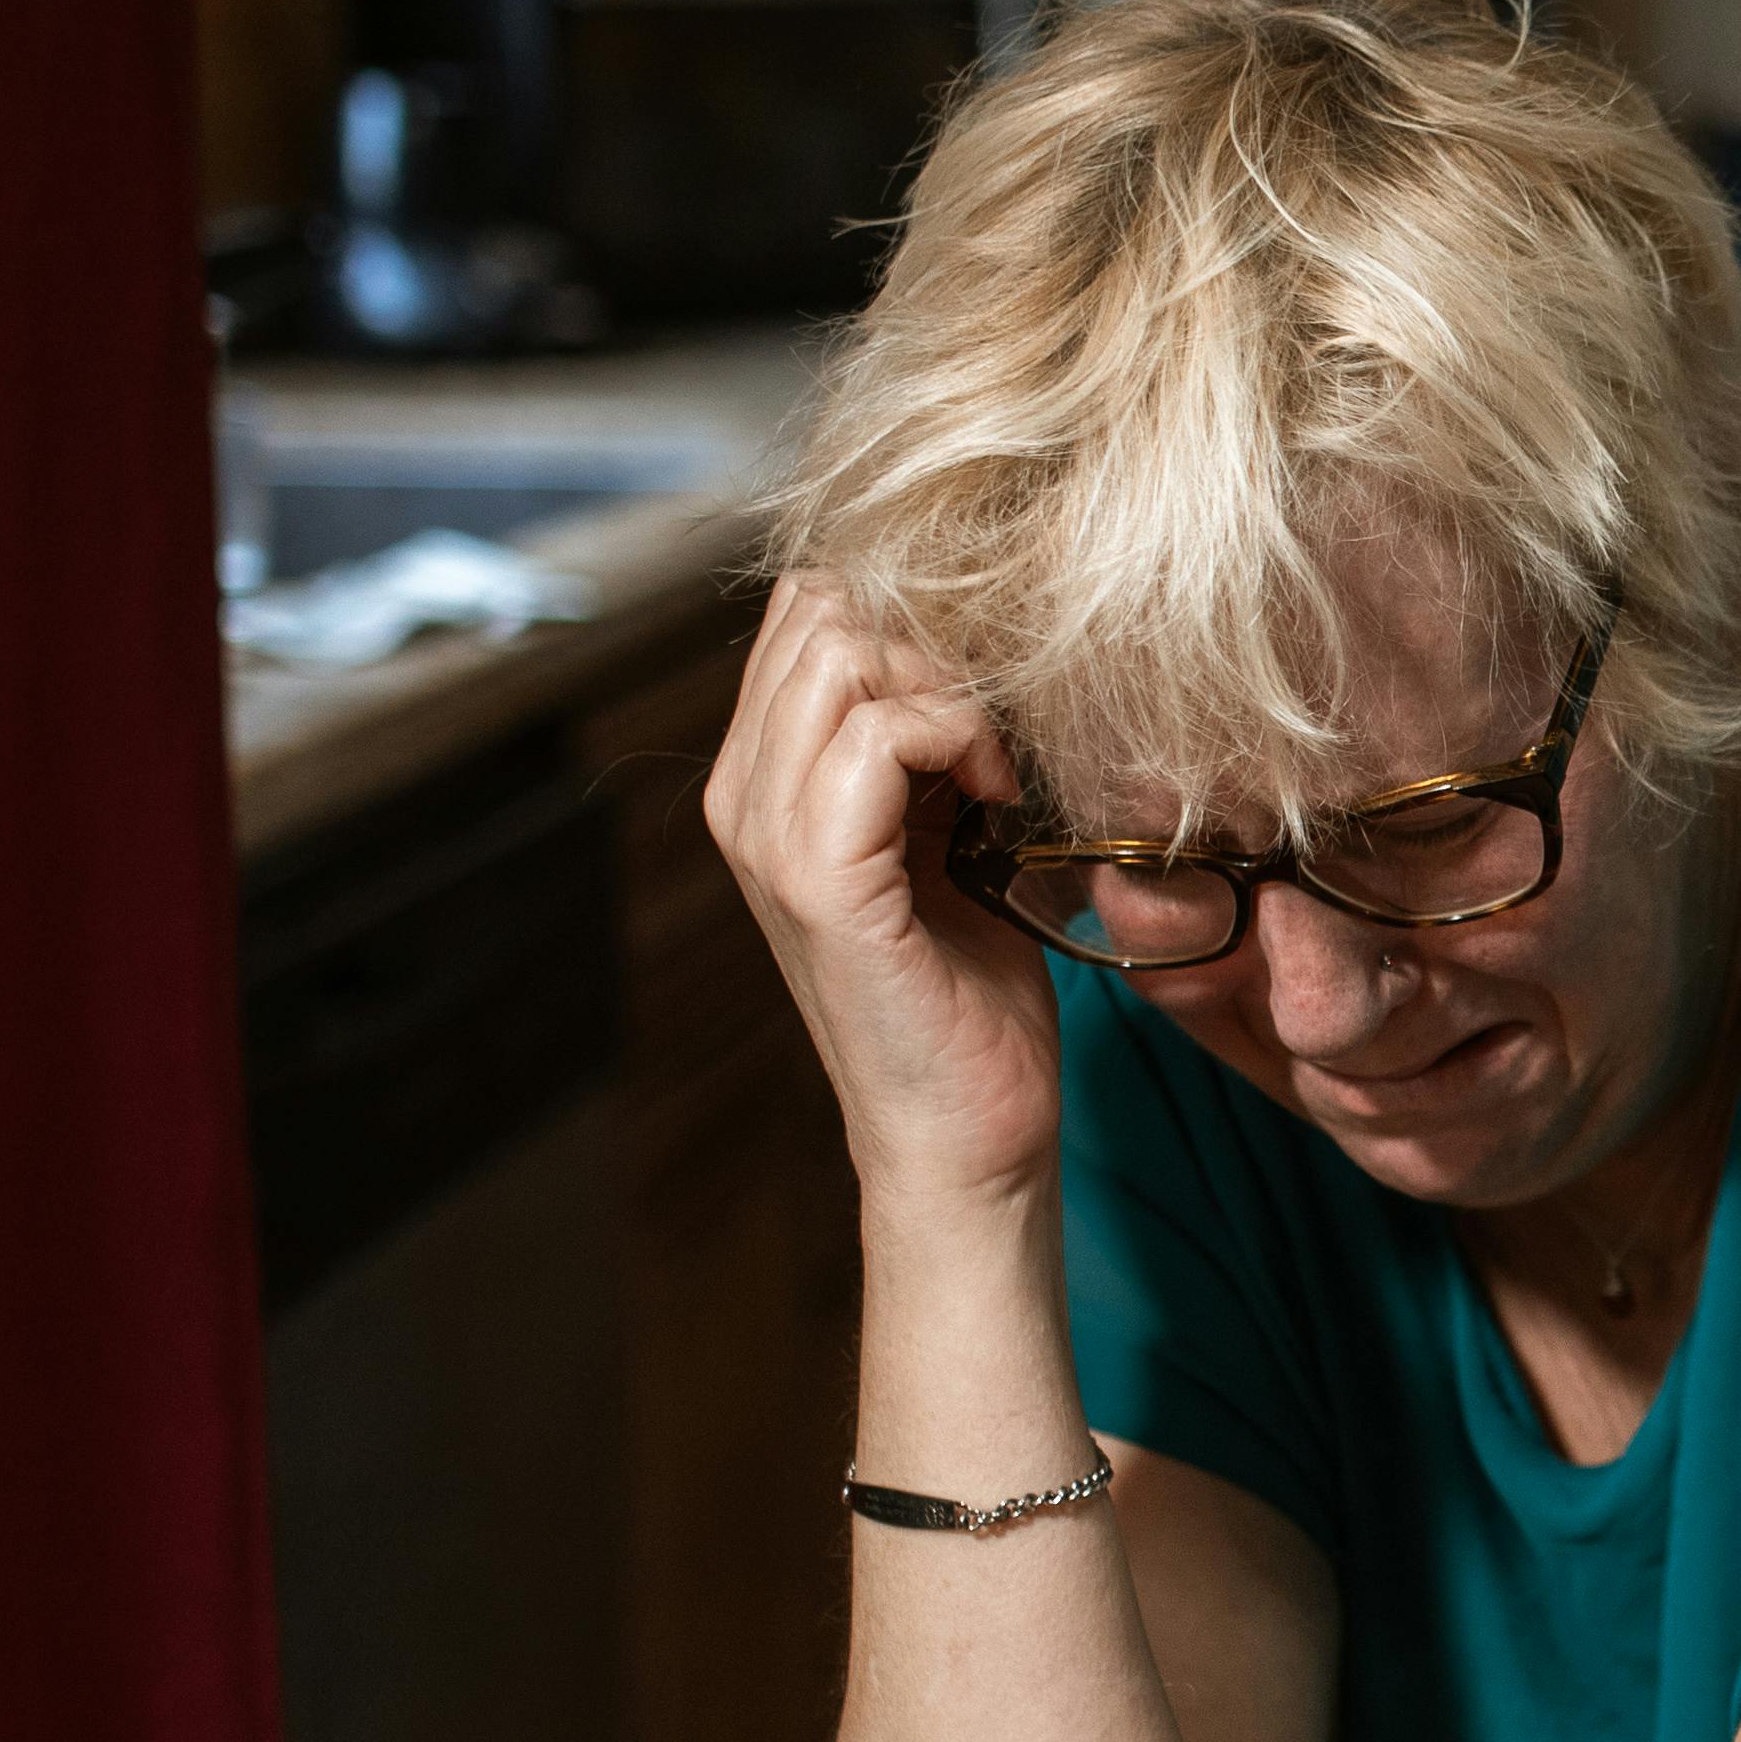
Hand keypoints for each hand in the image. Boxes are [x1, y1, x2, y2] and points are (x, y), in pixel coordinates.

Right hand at [703, 571, 1061, 1210]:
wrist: (966, 1133)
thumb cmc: (967, 992)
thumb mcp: (939, 834)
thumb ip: (919, 745)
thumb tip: (967, 645)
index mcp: (763, 781)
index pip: (809, 608)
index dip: (912, 621)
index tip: (982, 707)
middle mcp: (744, 799)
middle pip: (822, 611)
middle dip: (932, 645)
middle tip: (994, 735)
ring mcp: (769, 839)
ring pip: (841, 652)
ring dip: (948, 691)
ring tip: (995, 772)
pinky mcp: (817, 881)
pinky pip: (875, 733)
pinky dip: (957, 740)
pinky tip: (996, 801)